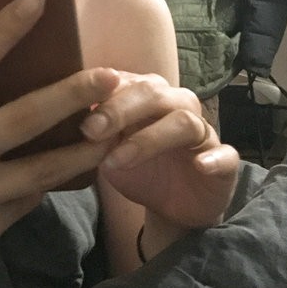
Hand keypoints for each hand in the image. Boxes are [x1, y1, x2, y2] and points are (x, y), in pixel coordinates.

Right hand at [0, 0, 117, 282]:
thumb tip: (17, 81)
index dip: (5, 28)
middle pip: (22, 118)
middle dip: (72, 94)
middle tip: (111, 75)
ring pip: (42, 170)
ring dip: (84, 150)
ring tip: (117, 131)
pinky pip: (25, 202)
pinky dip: (46, 185)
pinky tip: (65, 174)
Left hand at [80, 71, 238, 230]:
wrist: (172, 206)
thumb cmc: (138, 168)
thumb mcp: (109, 149)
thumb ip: (93, 129)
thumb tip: (60, 109)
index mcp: (147, 96)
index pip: (125, 81)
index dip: (100, 94)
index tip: (73, 114)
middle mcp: (177, 106)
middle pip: (153, 92)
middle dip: (119, 109)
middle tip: (90, 131)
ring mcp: (203, 133)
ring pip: (184, 121)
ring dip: (149, 139)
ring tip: (117, 160)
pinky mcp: (224, 162)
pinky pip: (225, 155)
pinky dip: (215, 158)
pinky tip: (200, 165)